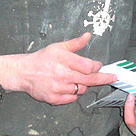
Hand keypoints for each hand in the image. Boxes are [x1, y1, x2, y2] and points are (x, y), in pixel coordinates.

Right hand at [0, 32, 116, 105]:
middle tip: (112, 77)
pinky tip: (66, 86)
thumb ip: (75, 43)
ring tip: (73, 79)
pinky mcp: (53, 98)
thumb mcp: (58, 47)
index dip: (97, 67)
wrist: (23, 72)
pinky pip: (72, 98)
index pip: (88, 66)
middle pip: (89, 80)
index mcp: (63, 59)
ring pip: (81, 89)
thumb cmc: (41, 59)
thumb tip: (87, 36)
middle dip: (103, 78)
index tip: (99, 66)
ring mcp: (57, 87)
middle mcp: (61, 74)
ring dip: (82, 85)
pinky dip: (72, 94)